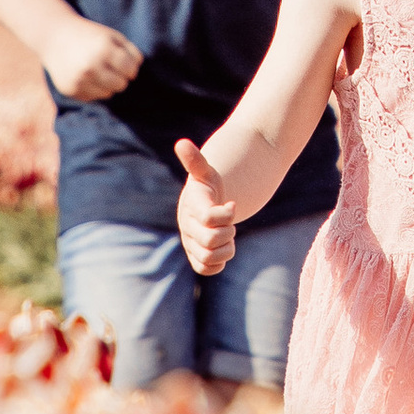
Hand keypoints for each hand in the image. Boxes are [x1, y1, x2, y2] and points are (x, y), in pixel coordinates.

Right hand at [45, 14, 143, 102]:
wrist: (54, 37)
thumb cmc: (89, 35)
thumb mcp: (112, 36)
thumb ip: (130, 51)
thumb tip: (137, 68)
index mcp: (103, 49)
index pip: (131, 70)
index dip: (130, 67)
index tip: (124, 63)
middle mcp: (90, 67)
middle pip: (121, 85)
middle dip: (120, 77)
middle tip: (110, 67)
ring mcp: (79, 80)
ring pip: (108, 94)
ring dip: (107, 84)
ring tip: (97, 71)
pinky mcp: (70, 90)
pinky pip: (93, 98)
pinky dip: (93, 89)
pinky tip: (85, 76)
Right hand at [175, 137, 238, 275]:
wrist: (205, 206)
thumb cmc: (208, 187)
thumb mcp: (207, 172)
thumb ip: (196, 160)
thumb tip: (181, 143)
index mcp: (191, 207)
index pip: (210, 218)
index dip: (227, 214)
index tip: (232, 204)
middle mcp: (187, 227)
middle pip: (213, 240)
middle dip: (229, 232)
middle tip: (229, 223)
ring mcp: (191, 244)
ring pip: (211, 258)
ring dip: (226, 248)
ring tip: (227, 236)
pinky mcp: (196, 257)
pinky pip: (207, 269)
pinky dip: (219, 262)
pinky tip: (222, 248)